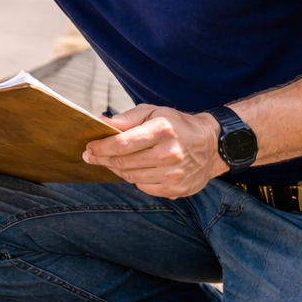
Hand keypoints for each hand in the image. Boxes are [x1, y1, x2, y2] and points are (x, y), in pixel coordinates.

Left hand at [82, 105, 227, 198]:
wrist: (213, 145)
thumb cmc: (178, 125)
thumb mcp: (154, 112)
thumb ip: (127, 118)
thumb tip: (101, 122)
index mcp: (162, 131)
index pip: (123, 144)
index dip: (101, 147)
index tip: (89, 147)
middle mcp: (169, 153)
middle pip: (124, 162)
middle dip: (102, 159)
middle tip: (90, 156)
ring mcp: (173, 174)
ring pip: (131, 176)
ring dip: (116, 169)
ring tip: (109, 161)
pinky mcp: (176, 189)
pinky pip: (144, 187)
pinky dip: (134, 179)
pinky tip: (133, 169)